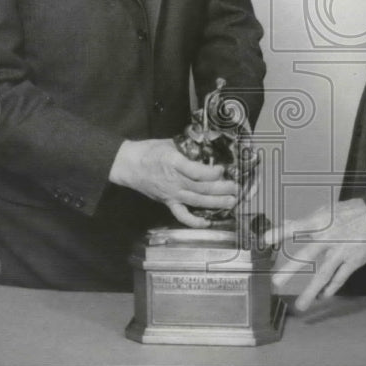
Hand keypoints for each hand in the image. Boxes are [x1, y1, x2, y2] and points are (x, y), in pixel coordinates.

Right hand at [109, 138, 238, 226]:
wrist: (128, 165)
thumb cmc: (149, 151)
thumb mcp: (170, 143)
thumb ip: (188, 147)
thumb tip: (208, 144)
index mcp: (174, 163)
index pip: (197, 172)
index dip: (213, 173)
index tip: (223, 169)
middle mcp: (174, 181)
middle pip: (201, 188)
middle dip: (222, 189)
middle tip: (236, 188)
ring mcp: (171, 194)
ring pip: (197, 201)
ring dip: (216, 203)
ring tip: (231, 202)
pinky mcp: (168, 202)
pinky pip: (182, 214)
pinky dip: (194, 220)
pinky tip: (207, 222)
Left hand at [263, 199, 365, 311]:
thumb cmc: (352, 211)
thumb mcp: (328, 211)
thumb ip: (305, 221)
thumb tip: (285, 222)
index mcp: (321, 221)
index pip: (297, 226)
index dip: (280, 231)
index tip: (266, 239)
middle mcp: (330, 237)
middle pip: (308, 255)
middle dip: (291, 269)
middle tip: (276, 282)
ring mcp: (342, 251)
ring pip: (325, 274)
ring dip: (311, 291)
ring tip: (300, 305)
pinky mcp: (353, 261)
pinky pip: (340, 279)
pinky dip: (330, 289)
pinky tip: (321, 296)